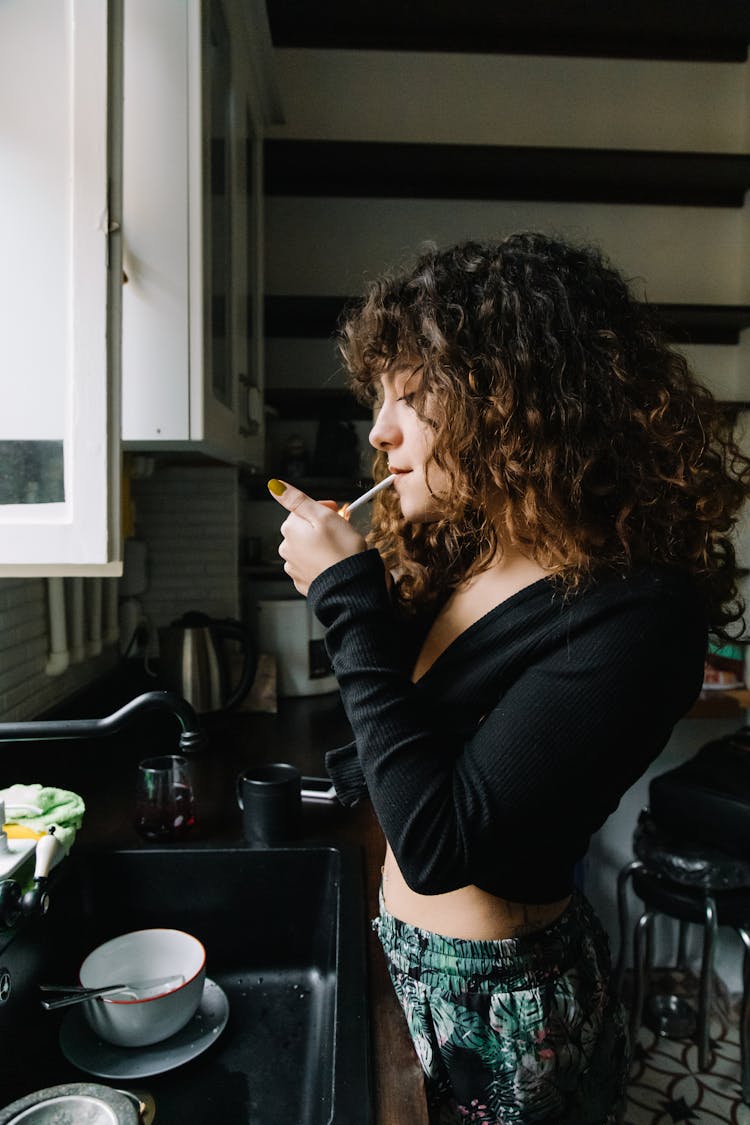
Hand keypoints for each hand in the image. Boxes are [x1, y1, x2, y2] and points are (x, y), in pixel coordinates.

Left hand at [268, 479, 367, 595]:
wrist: (349, 586)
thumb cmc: (341, 551)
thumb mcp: (323, 516)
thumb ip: (296, 500)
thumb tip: (275, 486)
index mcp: (290, 529)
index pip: (301, 509)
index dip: (323, 508)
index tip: (336, 512)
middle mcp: (286, 548)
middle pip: (303, 529)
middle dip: (320, 527)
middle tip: (340, 531)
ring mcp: (294, 566)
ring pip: (307, 547)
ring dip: (320, 545)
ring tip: (338, 549)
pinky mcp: (303, 581)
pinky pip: (311, 565)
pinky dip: (320, 562)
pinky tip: (332, 562)